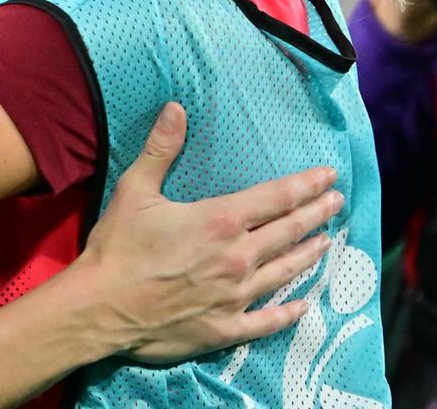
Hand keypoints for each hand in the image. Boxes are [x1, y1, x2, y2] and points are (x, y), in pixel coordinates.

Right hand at [71, 103, 342, 363]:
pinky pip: (267, 321)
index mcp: (220, 221)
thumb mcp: (135, 189)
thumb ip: (161, 149)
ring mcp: (235, 296)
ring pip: (285, 272)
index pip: (276, 198)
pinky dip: (289, 313)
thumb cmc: (117, 248)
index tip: (329, 176)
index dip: (306, 184)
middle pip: (289, 232)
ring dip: (309, 255)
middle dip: (316, 214)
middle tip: (337, 202)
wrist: (99, 308)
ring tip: (327, 242)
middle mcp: (238, 258)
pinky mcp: (225, 329)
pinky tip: (304, 306)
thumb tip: (175, 107)